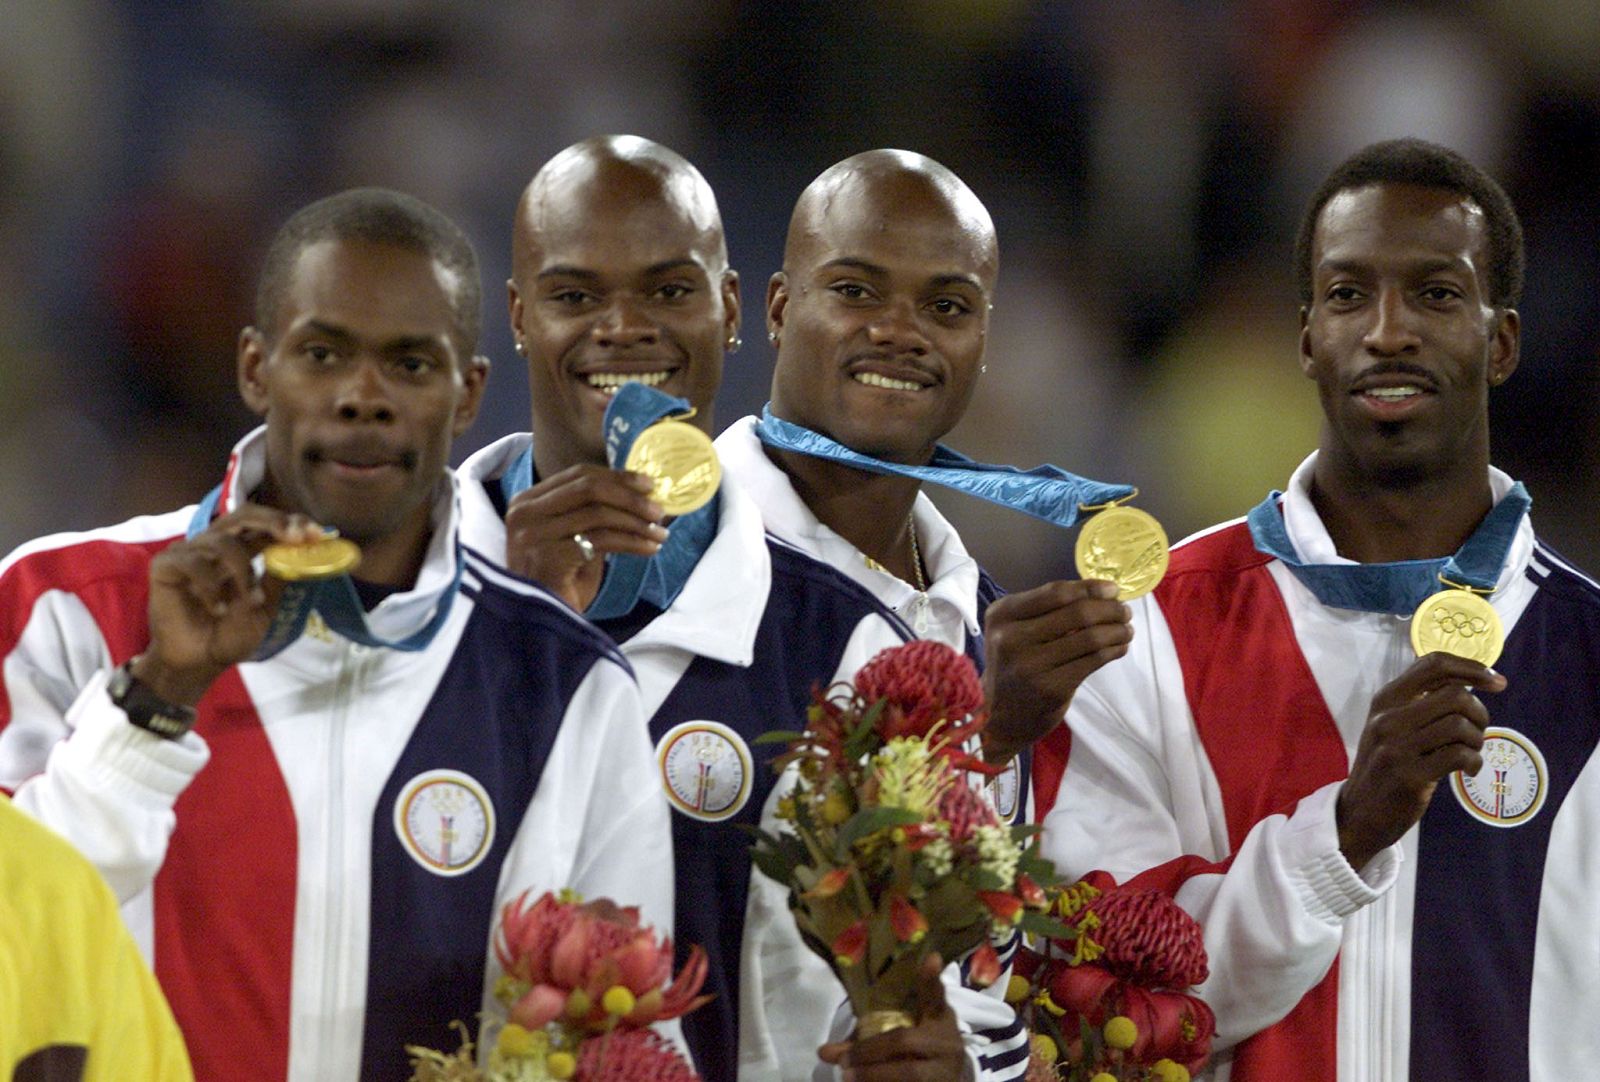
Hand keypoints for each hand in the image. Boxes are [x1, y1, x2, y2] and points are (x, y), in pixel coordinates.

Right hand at [135, 505, 324, 704]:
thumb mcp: (269, 607)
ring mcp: (190, 552)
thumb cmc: (232, 633)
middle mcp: (217, 545)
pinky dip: (211, 587)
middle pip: (243, 514)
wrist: (200, 660)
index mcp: (243, 550)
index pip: (267, 524)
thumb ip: (282, 577)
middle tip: (295, 536)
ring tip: (252, 602)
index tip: (318, 534)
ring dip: (244, 572)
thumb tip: (308, 552)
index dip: (292, 522)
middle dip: (273, 521)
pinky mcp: (166, 566)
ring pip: (222, 541)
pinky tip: (218, 609)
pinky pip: (192, 562)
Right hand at [503, 463, 666, 611]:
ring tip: (660, 534)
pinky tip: (649, 549)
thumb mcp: (575, 538)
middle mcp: (524, 513)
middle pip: (589, 488)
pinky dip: (632, 542)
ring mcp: (533, 534)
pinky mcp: (547, 556)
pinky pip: (601, 540)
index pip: (578, 475)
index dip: (618, 476)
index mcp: (527, 502)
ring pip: (598, 513)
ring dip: (637, 522)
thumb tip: (640, 493)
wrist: (543, 625)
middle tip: (658, 511)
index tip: (649, 484)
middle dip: (630, 496)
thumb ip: (595, 513)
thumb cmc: (561, 583)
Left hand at [817, 954, 965, 1081]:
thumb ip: (867, 1037)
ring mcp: (946, 1069)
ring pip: (910, 1072)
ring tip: (847, 1076)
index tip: (931, 958)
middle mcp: (946, 1041)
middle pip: (905, 1041)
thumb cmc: (922, 1050)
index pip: (935, 994)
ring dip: (874, 1074)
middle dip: (870, 1050)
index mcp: (939, 1018)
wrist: (950, 1080)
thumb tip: (821, 1052)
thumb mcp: (906, 1034)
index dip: (931, 978)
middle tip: (844, 1061)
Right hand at [980, 579, 1132, 762]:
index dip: (1089, 588)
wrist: (1000, 716)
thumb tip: (1101, 594)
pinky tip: (1119, 647)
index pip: (1055, 592)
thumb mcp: (1015, 630)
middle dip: (1110, 609)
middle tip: (1125, 611)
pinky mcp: (1051, 688)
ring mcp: (1031, 665)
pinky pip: (1093, 662)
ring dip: (1117, 630)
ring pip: (1090, 638)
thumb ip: (1047, 610)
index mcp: (1002, 614)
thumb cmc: (1015, 664)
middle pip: (1077, 613)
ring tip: (1127, 629)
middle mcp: (1011, 637)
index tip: (1112, 589)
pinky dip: (1113, 650)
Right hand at [1337, 651, 1507, 869]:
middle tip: (1479, 730)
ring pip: (1459, 725)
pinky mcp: (1410, 775)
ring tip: (1471, 753)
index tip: (1496, 681)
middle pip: (1455, 695)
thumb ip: (1419, 703)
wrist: (1359, 812)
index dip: (1472, 667)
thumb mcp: (1392, 726)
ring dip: (1477, 740)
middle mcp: (1388, 718)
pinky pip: (1459, 756)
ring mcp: (1397, 747)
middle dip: (1480, 712)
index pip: (1433, 664)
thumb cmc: (1383, 765)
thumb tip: (1469, 682)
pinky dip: (1474, 762)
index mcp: (1385, 699)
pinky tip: (1469, 770)